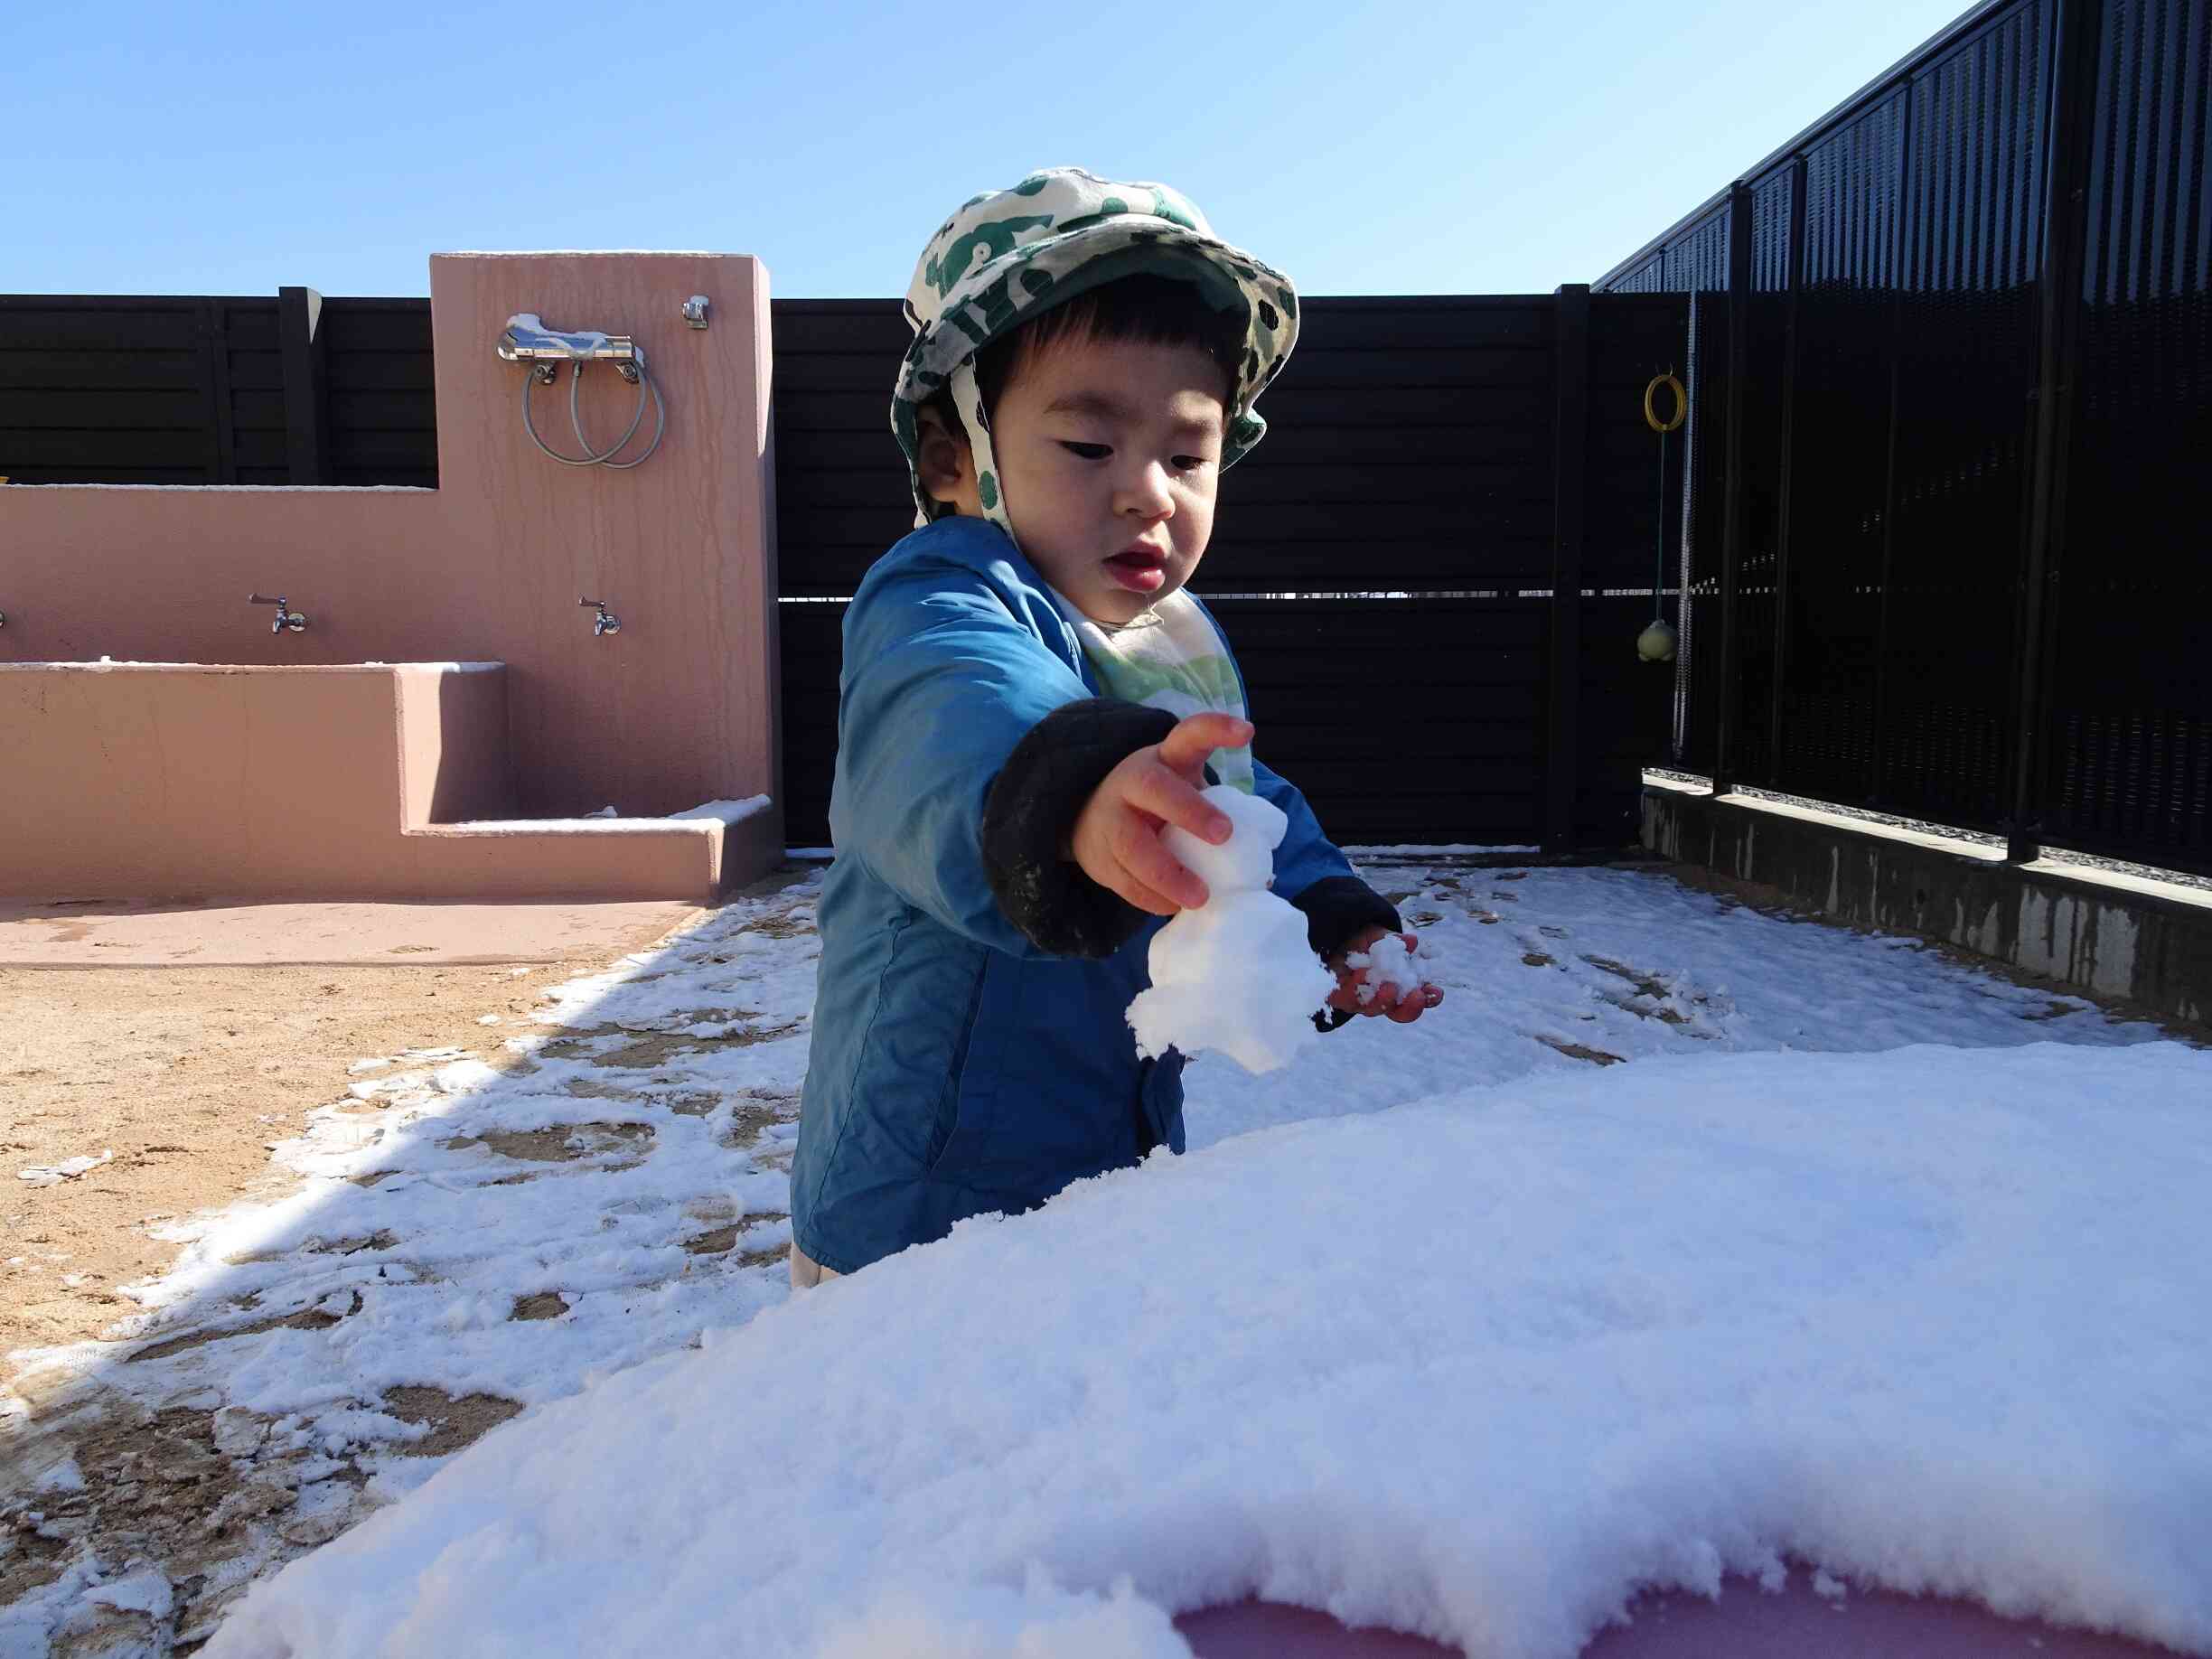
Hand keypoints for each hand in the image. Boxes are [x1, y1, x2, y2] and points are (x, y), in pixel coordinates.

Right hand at [1068, 713, 1253, 915]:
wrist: (1089, 817)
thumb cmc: (1157, 806)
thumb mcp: (1182, 788)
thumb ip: (1217, 813)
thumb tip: (1263, 872)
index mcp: (1164, 760)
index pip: (1189, 735)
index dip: (1216, 730)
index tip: (1247, 732)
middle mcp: (1133, 783)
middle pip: (1154, 787)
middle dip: (1189, 810)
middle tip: (1224, 834)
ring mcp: (1111, 820)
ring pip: (1132, 844)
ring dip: (1167, 873)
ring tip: (1199, 897)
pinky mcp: (1099, 857)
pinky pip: (1124, 881)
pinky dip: (1151, 898)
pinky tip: (1173, 907)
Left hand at [1326, 927, 1443, 1023]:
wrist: (1333, 939)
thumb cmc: (1363, 941)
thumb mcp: (1382, 938)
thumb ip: (1396, 942)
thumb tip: (1412, 941)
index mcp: (1398, 986)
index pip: (1418, 999)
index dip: (1429, 999)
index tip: (1436, 992)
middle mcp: (1380, 998)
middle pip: (1399, 1014)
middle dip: (1410, 1008)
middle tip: (1417, 996)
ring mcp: (1359, 1000)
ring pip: (1372, 1010)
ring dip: (1383, 1001)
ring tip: (1389, 986)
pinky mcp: (1337, 996)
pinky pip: (1347, 998)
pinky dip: (1356, 987)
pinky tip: (1363, 973)